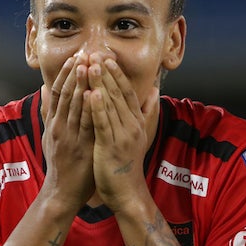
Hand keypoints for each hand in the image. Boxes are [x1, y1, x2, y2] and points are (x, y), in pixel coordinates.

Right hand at [41, 55, 95, 207]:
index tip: (75, 57)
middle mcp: (59, 127)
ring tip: (88, 65)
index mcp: (54, 123)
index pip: (58, 92)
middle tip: (84, 53)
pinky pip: (86, 124)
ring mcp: (69, 137)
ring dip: (82, 84)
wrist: (61, 193)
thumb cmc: (60, 164)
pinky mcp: (80, 147)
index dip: (66, 74)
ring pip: (75, 106)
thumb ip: (48, 112)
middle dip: (76, 73)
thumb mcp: (49, 135)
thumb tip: (42, 88)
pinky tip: (95, 94)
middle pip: (66, 94)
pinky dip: (90, 108)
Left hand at [89, 58, 152, 211]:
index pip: (127, 92)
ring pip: (110, 105)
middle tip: (96, 53)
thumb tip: (155, 90)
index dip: (117, 74)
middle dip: (106, 73)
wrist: (127, 193)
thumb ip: (146, 112)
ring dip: (100, 84)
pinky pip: (103, 124)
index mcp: (136, 122)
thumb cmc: (127, 164)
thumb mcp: (140, 135)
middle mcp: (131, 126)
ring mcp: (122, 136)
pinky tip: (91, 94)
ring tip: (90, 65)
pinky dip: (98, 108)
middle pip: (119, 94)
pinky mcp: (110, 147)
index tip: (108, 57)